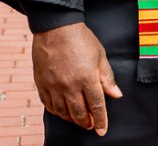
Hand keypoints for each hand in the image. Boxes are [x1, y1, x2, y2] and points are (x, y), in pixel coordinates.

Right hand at [31, 21, 122, 135]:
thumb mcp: (99, 55)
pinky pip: (48, 105)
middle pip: (79, 113)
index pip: (96, 106)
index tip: (102, 130)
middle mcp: (69, 85)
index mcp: (87, 78)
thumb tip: (116, 94)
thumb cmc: (80, 38)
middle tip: (91, 125)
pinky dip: (56, 112)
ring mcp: (54, 85)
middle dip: (86, 122)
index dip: (100, 120)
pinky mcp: (41, 83)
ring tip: (78, 119)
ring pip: (63, 112)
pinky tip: (61, 111)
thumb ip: (107, 77)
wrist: (55, 26)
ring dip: (72, 119)